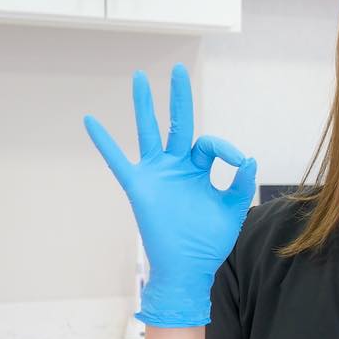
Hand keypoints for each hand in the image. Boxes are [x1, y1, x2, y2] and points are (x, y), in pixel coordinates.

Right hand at [85, 64, 256, 326]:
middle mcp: (177, 167)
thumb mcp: (232, 210)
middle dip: (179, 98)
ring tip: (139, 77)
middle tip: (179, 69)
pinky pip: (118, 160)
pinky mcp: (139, 186)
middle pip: (177, 124)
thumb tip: (247, 158)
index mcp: (200, 171)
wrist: (187, 268)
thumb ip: (240, 184)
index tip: (237, 162)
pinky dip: (105, 141)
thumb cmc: (209, 241)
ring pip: (149, 132)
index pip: (210, 145)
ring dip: (144, 106)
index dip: (225, 148)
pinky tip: (91, 120)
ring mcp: (156, 174)